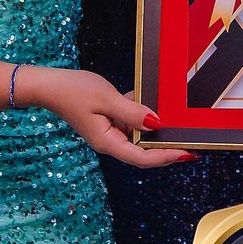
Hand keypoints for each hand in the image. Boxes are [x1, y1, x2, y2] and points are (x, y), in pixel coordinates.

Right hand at [38, 68, 193, 168]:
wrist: (49, 85)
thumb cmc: (73, 90)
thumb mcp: (106, 98)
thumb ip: (132, 112)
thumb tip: (156, 123)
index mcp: (108, 142)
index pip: (143, 158)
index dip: (167, 156)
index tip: (188, 152)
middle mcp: (111, 142)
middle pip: (145, 150)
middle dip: (167, 145)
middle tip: (192, 140)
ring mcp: (110, 132)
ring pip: (140, 135)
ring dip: (155, 126)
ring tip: (177, 118)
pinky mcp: (110, 122)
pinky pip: (131, 120)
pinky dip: (140, 111)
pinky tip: (144, 97)